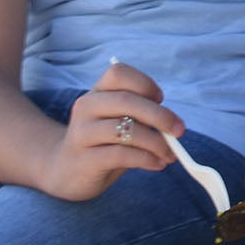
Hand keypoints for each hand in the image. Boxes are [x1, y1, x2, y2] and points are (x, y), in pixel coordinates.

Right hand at [42, 61, 181, 200]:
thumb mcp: (118, 122)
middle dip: (159, 115)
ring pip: (125, 130)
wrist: (65, 171)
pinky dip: (145, 159)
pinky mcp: (84, 159)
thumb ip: (141, 118)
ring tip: (169, 155)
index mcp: (97, 92)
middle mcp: (86, 107)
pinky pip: (120, 155)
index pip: (119, 73)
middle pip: (126, 101)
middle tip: (179, 131)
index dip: (144, 82)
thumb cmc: (102, 143)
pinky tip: (157, 164)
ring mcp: (82, 133)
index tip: (160, 98)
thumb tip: (174, 127)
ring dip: (155, 142)